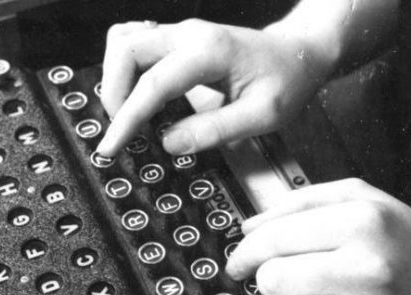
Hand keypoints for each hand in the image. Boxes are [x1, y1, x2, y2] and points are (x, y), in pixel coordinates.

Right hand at [96, 18, 333, 156]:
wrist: (298, 54)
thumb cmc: (286, 81)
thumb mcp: (263, 115)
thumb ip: (215, 130)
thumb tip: (170, 143)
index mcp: (211, 52)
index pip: (154, 83)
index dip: (128, 118)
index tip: (112, 146)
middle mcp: (189, 35)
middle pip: (125, 50)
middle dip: (114, 94)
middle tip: (123, 130)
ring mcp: (180, 33)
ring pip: (123, 42)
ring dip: (115, 79)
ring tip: (128, 114)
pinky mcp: (176, 40)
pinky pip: (134, 42)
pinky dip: (124, 68)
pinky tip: (136, 92)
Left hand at [225, 179, 410, 294]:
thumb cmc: (406, 243)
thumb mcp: (364, 199)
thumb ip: (302, 202)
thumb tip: (246, 227)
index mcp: (362, 220)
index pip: (272, 238)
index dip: (244, 252)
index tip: (238, 262)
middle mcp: (365, 266)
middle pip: (270, 278)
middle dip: (268, 279)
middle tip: (285, 280)